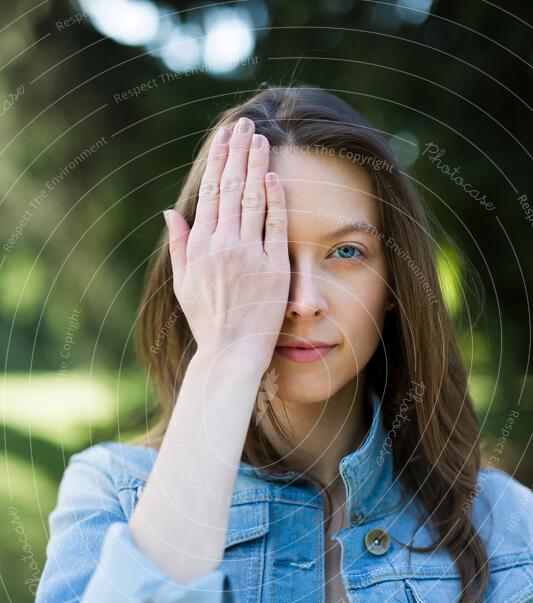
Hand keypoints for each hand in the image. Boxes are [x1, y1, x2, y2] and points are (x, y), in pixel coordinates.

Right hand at [164, 117, 290, 374]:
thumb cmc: (208, 320)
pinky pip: (275, 225)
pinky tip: (274, 175)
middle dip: (238, 151)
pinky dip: (275, 198)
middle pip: (231, 187)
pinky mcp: (273, 267)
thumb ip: (179, 244)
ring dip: (256, 164)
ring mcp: (249, 254)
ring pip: (253, 198)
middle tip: (245, 123)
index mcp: (200, 245)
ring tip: (261, 138)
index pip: (210, 191)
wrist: (230, 351)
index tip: (224, 138)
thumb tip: (170, 211)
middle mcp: (222, 245)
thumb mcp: (184, 283)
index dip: (218, 160)